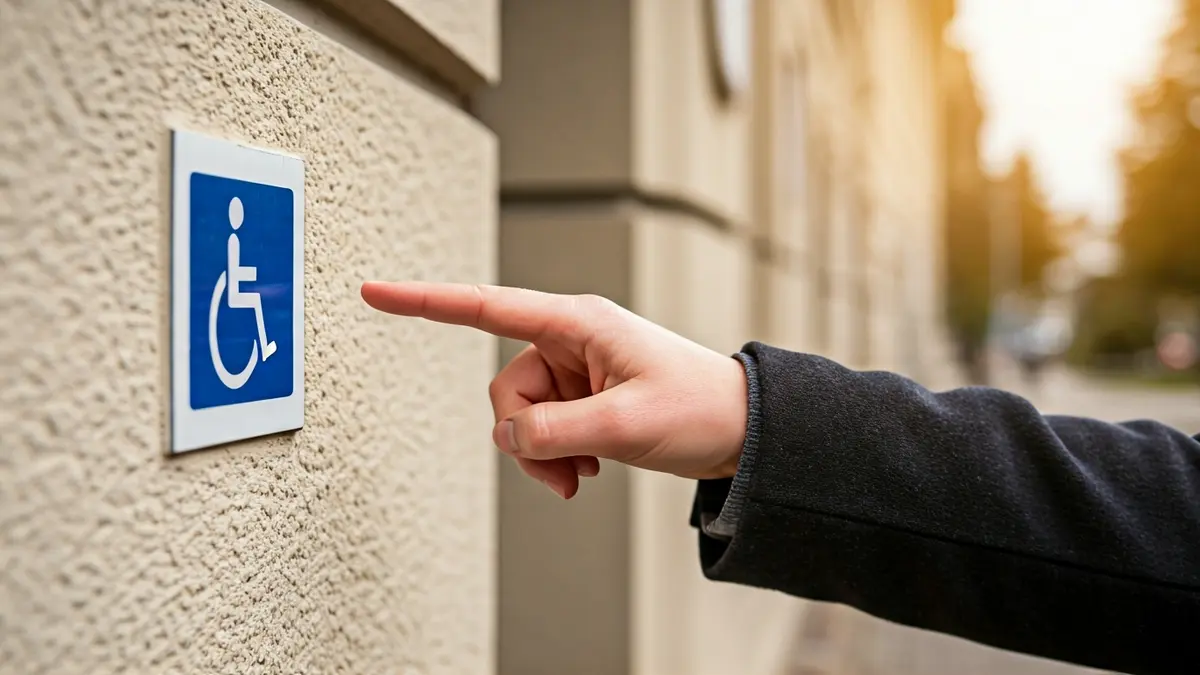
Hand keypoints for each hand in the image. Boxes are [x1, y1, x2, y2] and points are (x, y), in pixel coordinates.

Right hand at [361, 282, 747, 498]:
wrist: (741, 430)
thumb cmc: (699, 408)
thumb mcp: (625, 425)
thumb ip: (554, 432)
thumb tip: (506, 437)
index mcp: (577, 323)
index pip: (485, 307)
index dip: (425, 302)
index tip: (375, 293)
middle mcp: (570, 340)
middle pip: (506, 390)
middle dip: (526, 438)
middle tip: (566, 472)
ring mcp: (575, 370)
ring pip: (522, 417)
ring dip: (543, 454)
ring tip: (583, 474)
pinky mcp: (582, 396)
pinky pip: (542, 428)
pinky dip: (554, 456)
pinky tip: (586, 470)